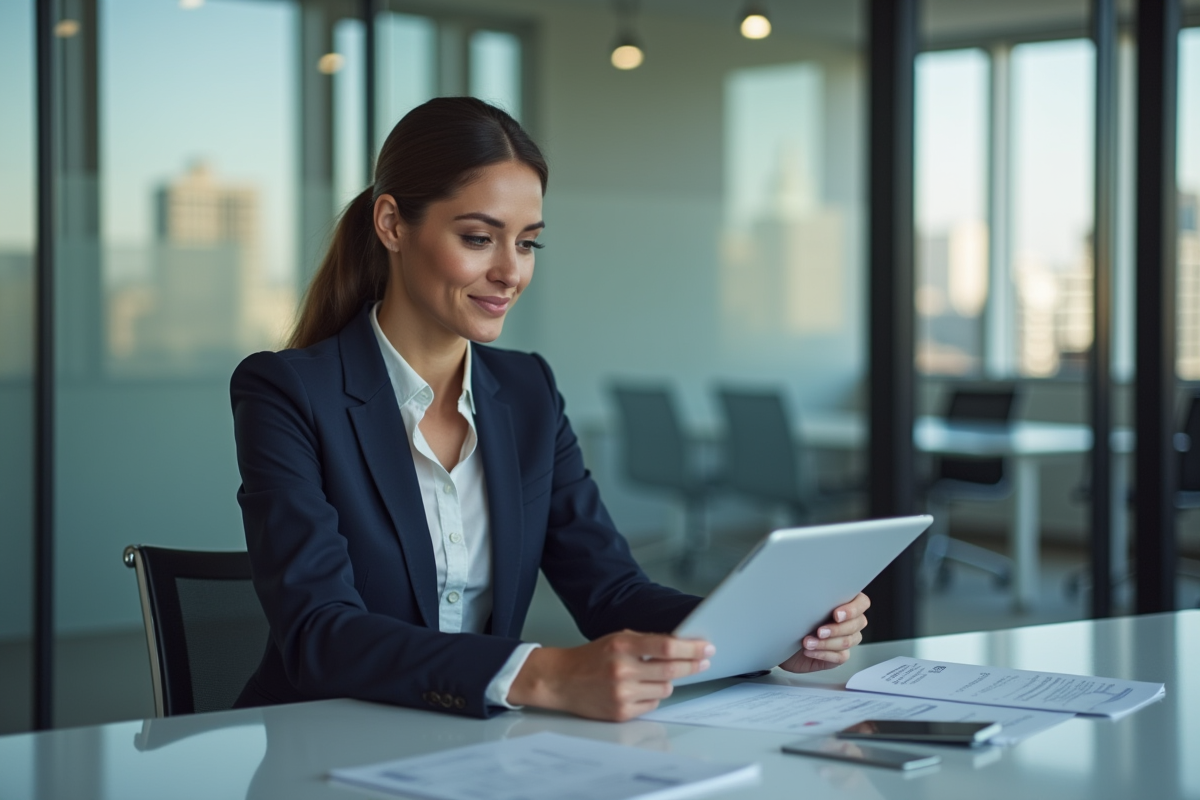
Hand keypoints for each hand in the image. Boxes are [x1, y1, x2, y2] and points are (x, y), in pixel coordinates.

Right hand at [507, 630, 712, 720]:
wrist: (561, 680)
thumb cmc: (591, 658)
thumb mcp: (616, 639)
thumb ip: (646, 642)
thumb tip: (680, 646)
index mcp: (622, 646)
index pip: (666, 646)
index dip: (691, 647)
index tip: (706, 647)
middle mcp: (622, 670)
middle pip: (671, 670)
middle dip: (693, 665)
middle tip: (705, 660)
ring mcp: (622, 694)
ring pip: (665, 688)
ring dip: (667, 680)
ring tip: (652, 675)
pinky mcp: (621, 712)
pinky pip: (652, 703)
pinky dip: (652, 695)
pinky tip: (638, 689)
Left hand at [778, 592, 869, 673]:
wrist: (780, 640)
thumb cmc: (792, 618)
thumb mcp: (801, 603)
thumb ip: (815, 597)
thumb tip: (813, 588)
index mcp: (843, 603)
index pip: (862, 603)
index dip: (852, 609)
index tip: (836, 614)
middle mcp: (848, 621)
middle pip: (857, 624)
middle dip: (836, 628)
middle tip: (819, 631)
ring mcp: (844, 639)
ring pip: (848, 641)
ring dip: (826, 642)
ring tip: (807, 642)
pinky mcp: (837, 656)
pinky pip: (840, 656)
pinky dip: (823, 653)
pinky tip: (809, 650)